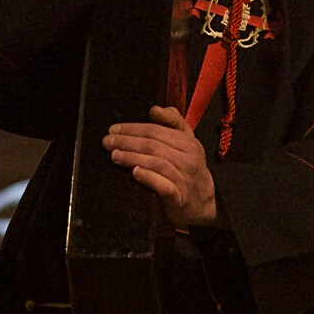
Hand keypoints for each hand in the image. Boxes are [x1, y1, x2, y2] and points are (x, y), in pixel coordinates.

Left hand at [103, 106, 216, 225]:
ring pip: (157, 163)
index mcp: (188, 143)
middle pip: (154, 145)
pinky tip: (135, 173)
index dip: (133, 128)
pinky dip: (149, 178)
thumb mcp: (188, 143)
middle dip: (128, 142)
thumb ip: (173, 122)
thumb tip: (155, 109)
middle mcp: (188, 159)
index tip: (113, 129)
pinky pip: (165, 186)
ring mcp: (185, 179)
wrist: (205, 203)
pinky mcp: (180, 198)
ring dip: (133, 158)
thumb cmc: (189, 170)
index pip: (156, 130)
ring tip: (115, 155)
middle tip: (107, 142)